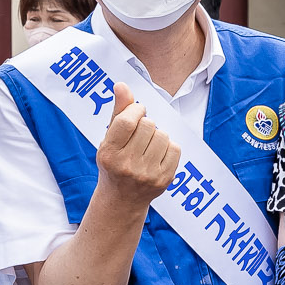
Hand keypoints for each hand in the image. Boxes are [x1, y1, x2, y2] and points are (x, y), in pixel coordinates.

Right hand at [94, 84, 181, 215]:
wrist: (122, 199)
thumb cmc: (114, 162)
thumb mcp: (109, 138)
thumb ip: (118, 111)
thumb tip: (122, 85)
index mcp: (109, 153)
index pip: (127, 121)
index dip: (135, 110)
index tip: (136, 112)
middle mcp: (127, 166)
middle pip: (149, 125)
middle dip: (146, 123)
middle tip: (139, 135)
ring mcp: (147, 174)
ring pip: (163, 135)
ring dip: (157, 135)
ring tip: (147, 146)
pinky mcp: (164, 180)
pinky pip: (175, 148)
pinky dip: (168, 147)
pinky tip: (157, 155)